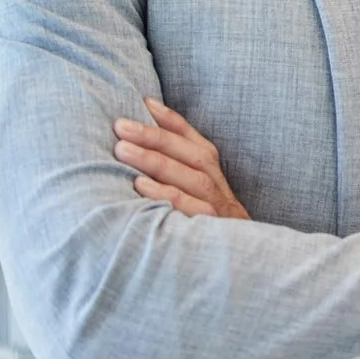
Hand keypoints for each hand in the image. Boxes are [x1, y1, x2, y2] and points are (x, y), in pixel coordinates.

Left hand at [114, 97, 249, 219]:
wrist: (239, 256)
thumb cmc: (203, 215)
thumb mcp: (194, 185)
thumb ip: (174, 162)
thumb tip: (143, 130)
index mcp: (209, 166)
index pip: (190, 136)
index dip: (168, 119)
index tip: (142, 102)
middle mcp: (214, 181)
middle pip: (187, 152)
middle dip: (153, 137)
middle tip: (121, 127)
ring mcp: (214, 204)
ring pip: (188, 177)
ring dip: (155, 161)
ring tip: (123, 150)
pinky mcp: (209, 227)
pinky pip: (186, 207)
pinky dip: (164, 195)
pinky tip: (139, 186)